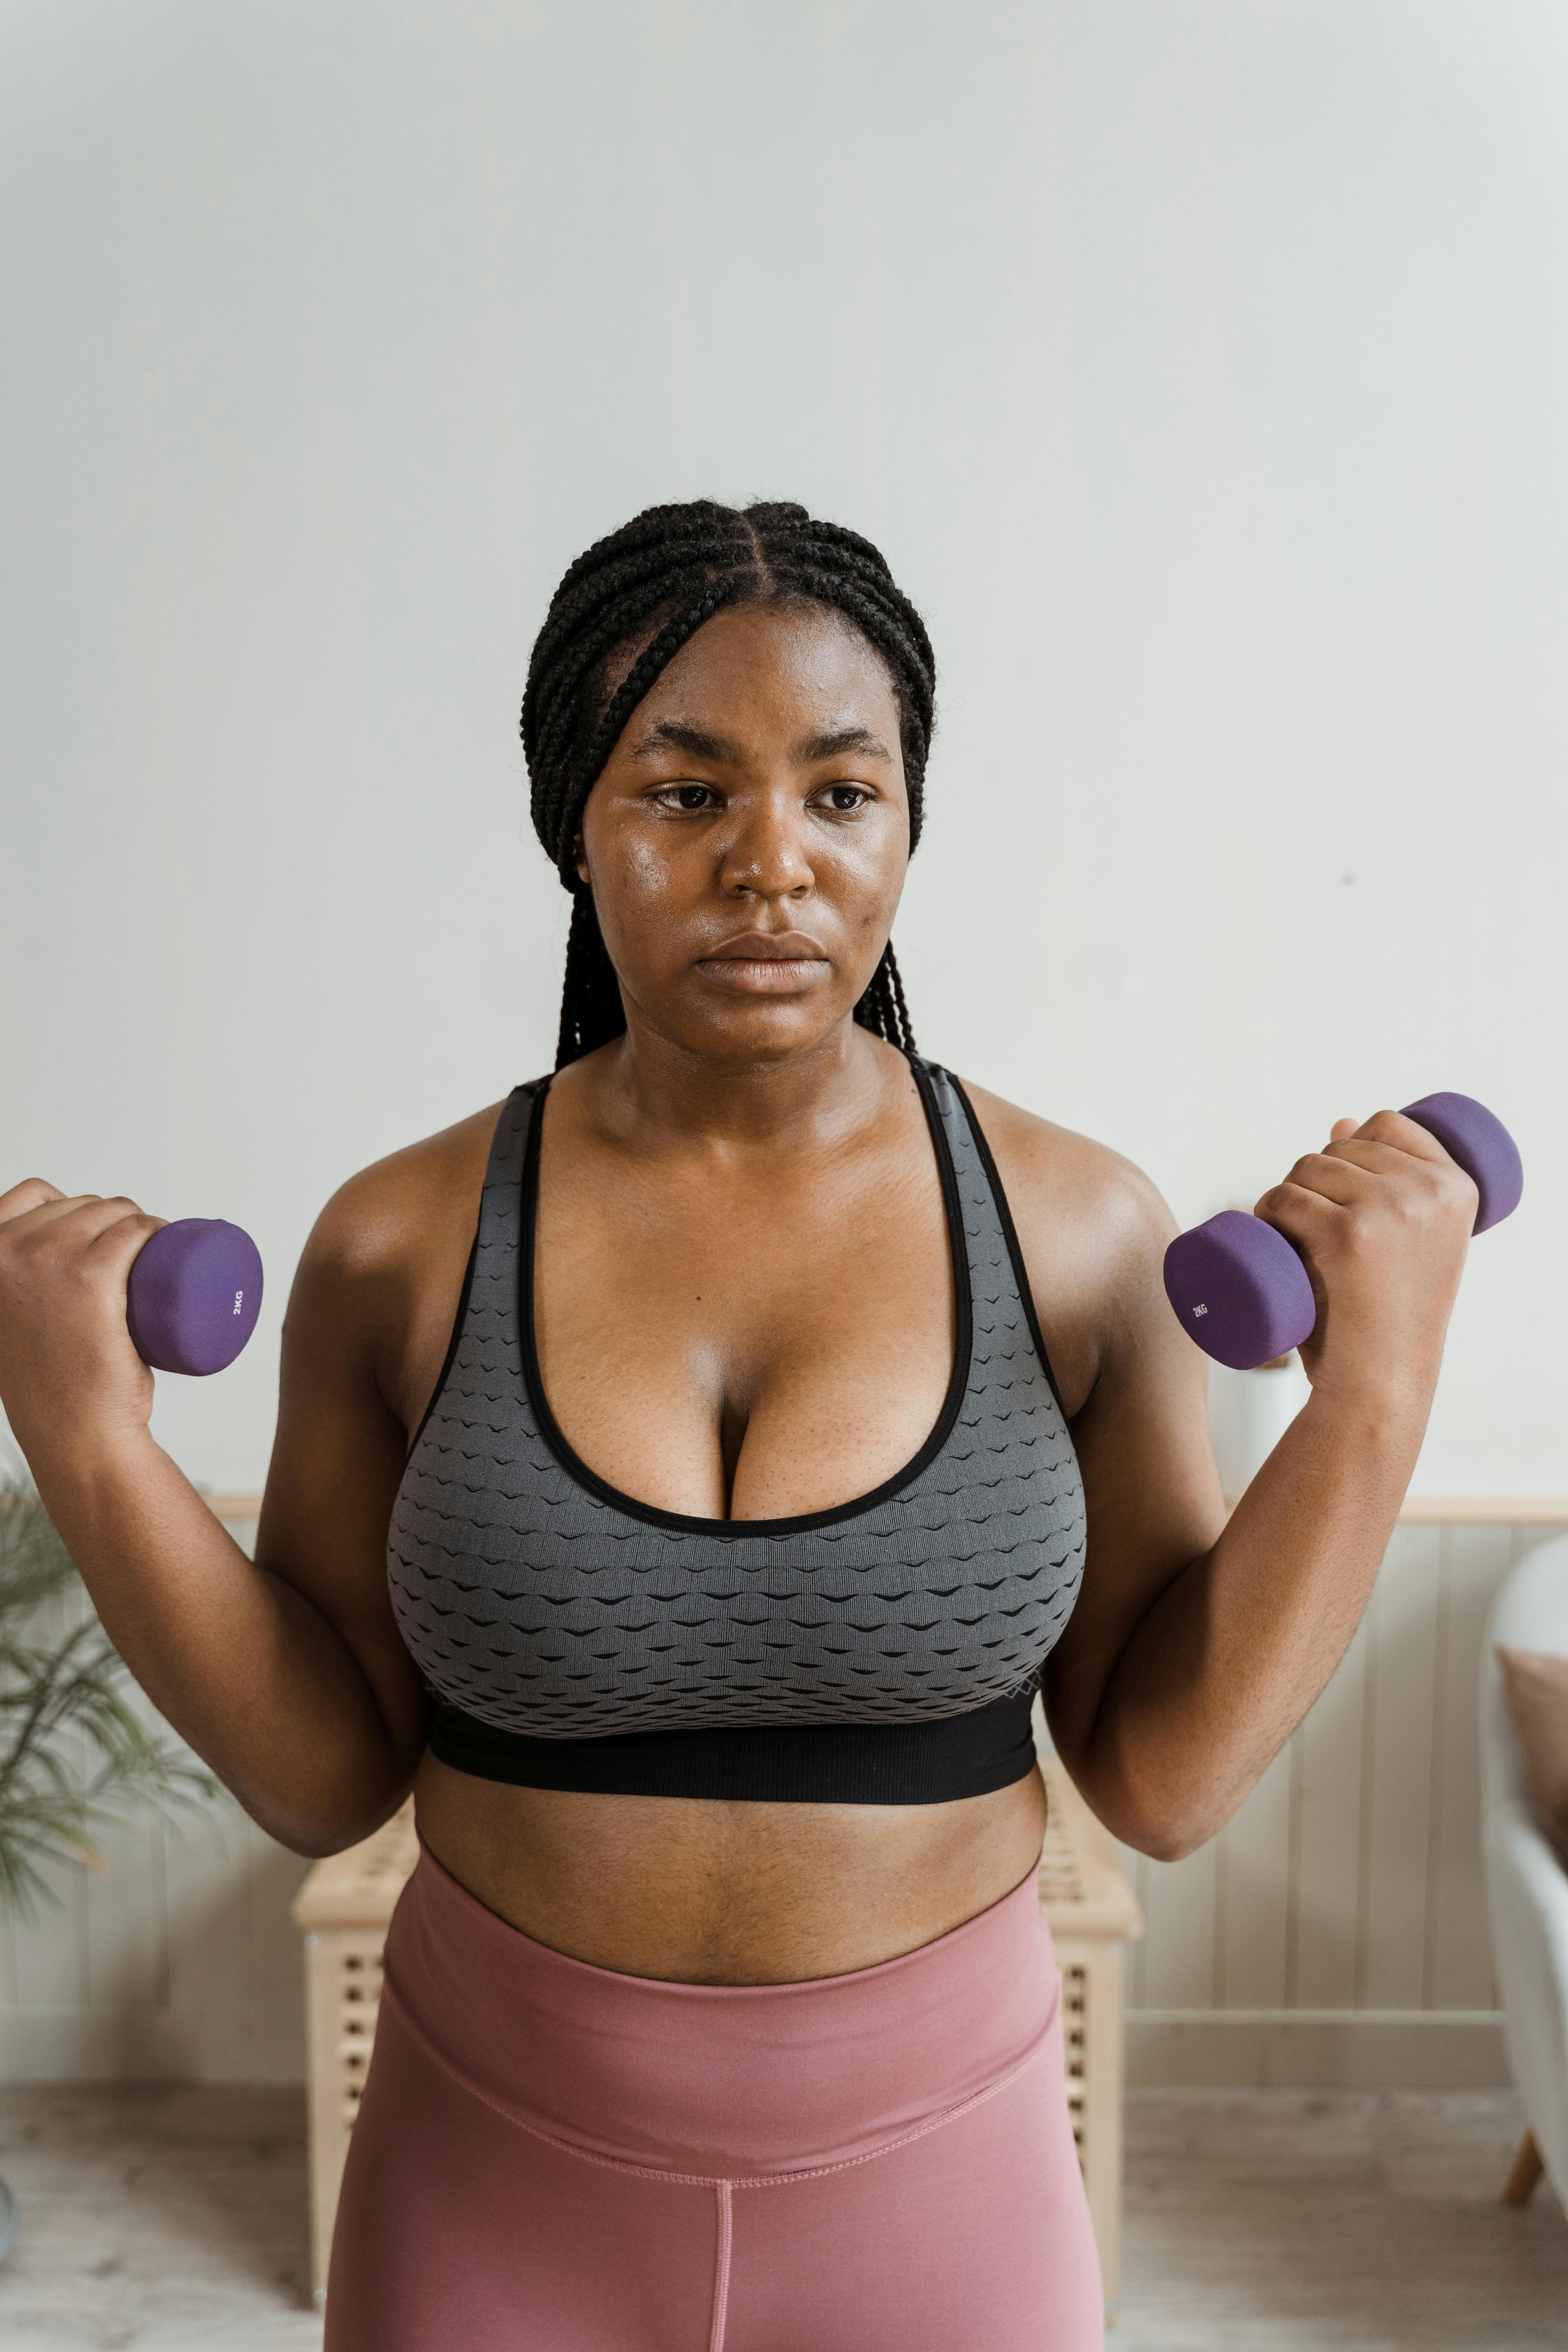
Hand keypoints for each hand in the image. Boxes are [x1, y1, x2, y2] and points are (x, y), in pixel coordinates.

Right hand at [0, 1180, 164, 1465]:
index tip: (96, 1236)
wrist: (76, 1434)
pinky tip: (165, 1243)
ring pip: (114, 1213)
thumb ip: (11, 1293)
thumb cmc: (52, 1384)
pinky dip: (156, 1229)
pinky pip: (135, 1230)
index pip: (31, 1194)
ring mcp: (48, 1260)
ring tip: (150, 1260)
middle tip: (131, 1262)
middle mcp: (6, 1252)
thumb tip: (28, 1272)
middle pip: (81, 1204)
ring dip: (139, 1226)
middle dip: (113, 1222)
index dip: (72, 1208)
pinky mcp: (91, 1277)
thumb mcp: (10, 1322)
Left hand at [1253, 1110, 1478, 1411]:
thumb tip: (1340, 1121)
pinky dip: (1265, 1214)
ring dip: (1285, 1197)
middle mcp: (1430, 1191)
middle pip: (1339, 1147)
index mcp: (1457, 1188)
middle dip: (1312, 1179)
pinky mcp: (1347, 1234)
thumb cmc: (1389, 1315)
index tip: (1343, 1192)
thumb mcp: (1408, 1242)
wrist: (1381, 1382)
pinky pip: (1284, 1199)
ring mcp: (1390, 1208)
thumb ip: (1387, 1180)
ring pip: (1306, 1168)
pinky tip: (1271, 1240)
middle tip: (1313, 1232)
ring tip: (1294, 1240)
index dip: (1352, 1146)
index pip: (1389, 1124)